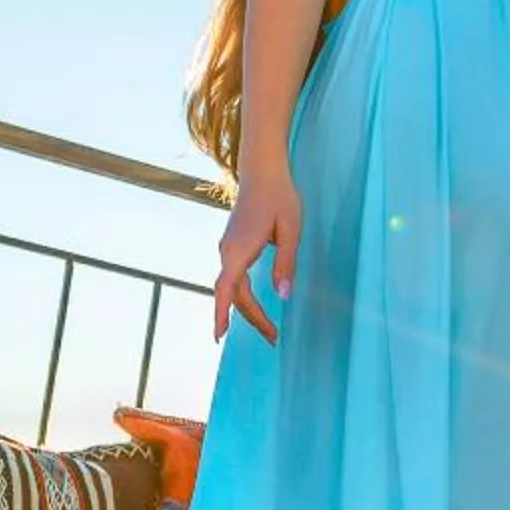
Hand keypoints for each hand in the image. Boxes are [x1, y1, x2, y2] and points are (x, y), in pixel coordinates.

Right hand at [213, 168, 300, 343]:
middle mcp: (228, 251)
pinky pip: (234, 278)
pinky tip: (253, 306)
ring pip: (233, 288)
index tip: (218, 337)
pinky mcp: (233, 245)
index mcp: (240, 249)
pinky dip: (242, 296)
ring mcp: (228, 248)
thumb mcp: (291, 231)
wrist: (262, 171)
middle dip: (252, 319)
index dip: (221, 314)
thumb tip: (283, 295)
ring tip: (269, 329)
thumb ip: (286, 263)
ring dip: (248, 310)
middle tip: (273, 338)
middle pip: (234, 294)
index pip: (227, 289)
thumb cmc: (280, 197)